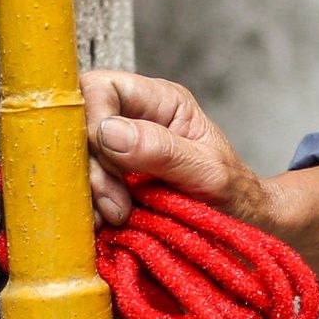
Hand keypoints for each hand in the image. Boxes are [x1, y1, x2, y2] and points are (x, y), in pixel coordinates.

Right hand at [83, 70, 271, 230]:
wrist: (244, 230)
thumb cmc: (236, 196)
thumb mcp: (208, 172)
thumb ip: (161, 149)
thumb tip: (107, 131)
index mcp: (161, 102)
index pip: (103, 88)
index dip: (94, 119)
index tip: (110, 162)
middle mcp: (133, 120)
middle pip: (79, 125)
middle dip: (91, 168)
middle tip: (117, 205)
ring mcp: (117, 154)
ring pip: (74, 160)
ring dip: (89, 193)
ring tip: (117, 218)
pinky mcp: (108, 186)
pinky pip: (80, 190)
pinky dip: (87, 210)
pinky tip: (105, 225)